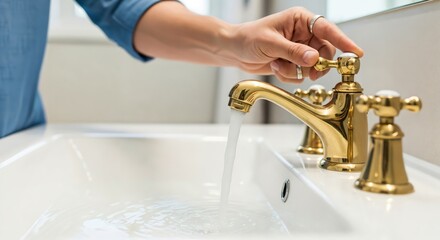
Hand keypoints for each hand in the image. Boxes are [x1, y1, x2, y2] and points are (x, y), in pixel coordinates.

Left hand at [227, 7, 363, 82]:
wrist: (234, 51)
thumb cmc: (248, 39)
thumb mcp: (271, 44)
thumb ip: (293, 52)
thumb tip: (314, 59)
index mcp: (300, 20)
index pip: (327, 29)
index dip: (343, 41)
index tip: (355, 53)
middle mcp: (303, 33)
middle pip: (324, 52)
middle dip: (315, 64)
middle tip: (308, 71)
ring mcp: (299, 49)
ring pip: (313, 66)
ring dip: (297, 71)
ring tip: (279, 65)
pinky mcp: (294, 62)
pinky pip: (302, 74)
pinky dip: (290, 75)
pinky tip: (276, 67)